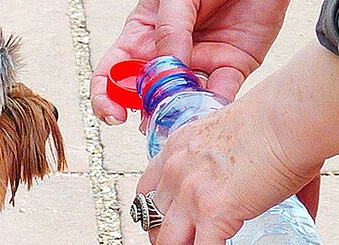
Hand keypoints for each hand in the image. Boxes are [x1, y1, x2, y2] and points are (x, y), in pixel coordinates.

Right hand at [91, 0, 290, 124]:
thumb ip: (169, 30)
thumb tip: (164, 68)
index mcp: (144, 35)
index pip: (114, 73)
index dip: (107, 97)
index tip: (114, 114)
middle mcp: (169, 54)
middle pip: (146, 95)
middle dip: (145, 113)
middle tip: (152, 120)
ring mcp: (199, 64)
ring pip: (182, 100)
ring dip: (179, 115)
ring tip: (179, 118)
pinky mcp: (231, 67)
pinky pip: (220, 94)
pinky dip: (213, 107)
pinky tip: (206, 110)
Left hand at [136, 42, 338, 244]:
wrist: (296, 114)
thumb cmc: (289, 122)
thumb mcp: (254, 144)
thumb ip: (264, 179)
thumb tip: (303, 219)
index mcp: (179, 148)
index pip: (149, 195)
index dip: (159, 225)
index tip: (178, 242)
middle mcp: (175, 170)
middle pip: (155, 230)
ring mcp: (190, 193)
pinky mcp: (214, 211)